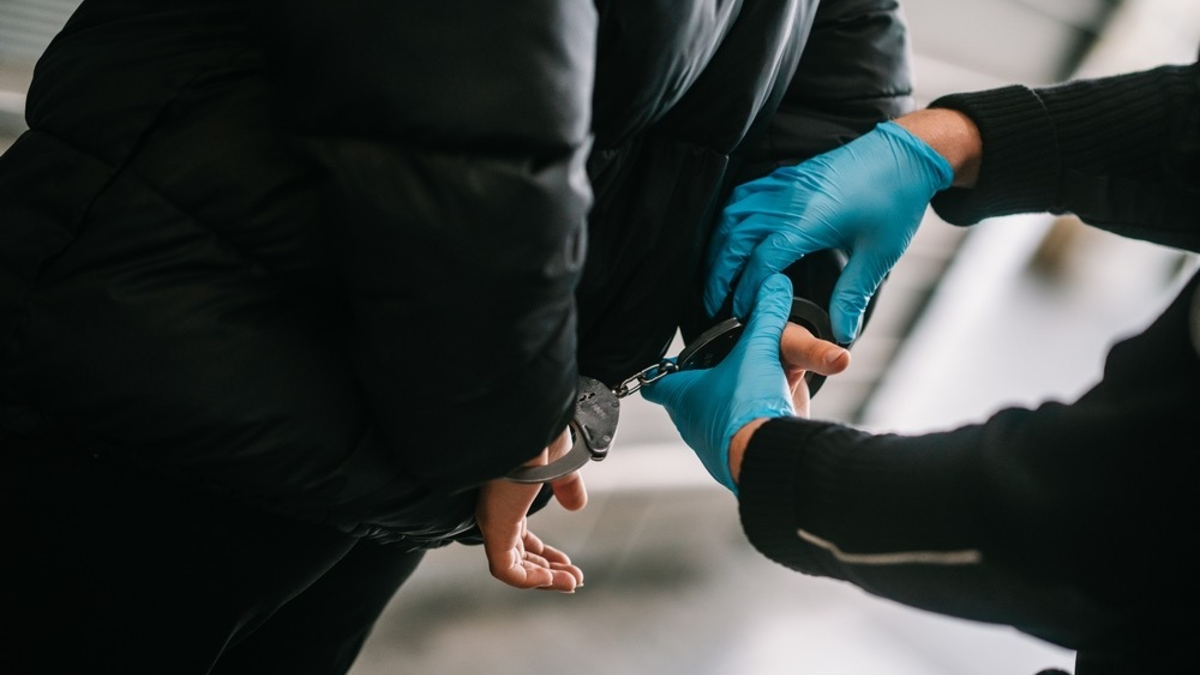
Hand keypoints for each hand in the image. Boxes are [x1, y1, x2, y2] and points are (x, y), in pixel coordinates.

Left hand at [476, 428, 585, 591]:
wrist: (529, 422)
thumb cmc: (540, 434)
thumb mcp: (561, 465)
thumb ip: (567, 487)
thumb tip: (577, 506)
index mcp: (508, 499)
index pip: (522, 538)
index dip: (546, 555)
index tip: (570, 564)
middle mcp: (497, 511)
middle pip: (519, 556)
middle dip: (549, 571)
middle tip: (575, 580)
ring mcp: (493, 520)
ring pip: (513, 567)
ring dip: (544, 579)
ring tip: (572, 583)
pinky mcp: (494, 527)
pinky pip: (506, 569)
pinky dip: (530, 579)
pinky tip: (553, 579)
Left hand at [643, 274, 845, 491]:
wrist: (772, 456)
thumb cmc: (747, 408)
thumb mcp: (758, 349)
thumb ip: (766, 316)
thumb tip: (773, 284)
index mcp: (684, 397)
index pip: (657, 384)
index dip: (660, 373)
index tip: (661, 370)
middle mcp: (694, 424)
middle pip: (690, 399)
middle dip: (703, 384)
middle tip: (717, 368)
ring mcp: (716, 445)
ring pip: (717, 418)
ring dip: (731, 404)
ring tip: (748, 388)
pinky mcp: (740, 457)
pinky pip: (742, 435)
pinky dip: (752, 424)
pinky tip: (769, 414)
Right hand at [704, 121, 952, 342]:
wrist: (905, 154)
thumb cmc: (895, 200)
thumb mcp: (879, 254)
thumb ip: (853, 295)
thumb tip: (841, 333)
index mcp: (808, 221)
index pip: (762, 260)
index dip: (746, 289)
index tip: (741, 311)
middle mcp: (788, 200)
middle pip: (735, 238)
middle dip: (720, 273)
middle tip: (714, 301)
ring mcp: (784, 185)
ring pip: (733, 215)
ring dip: (720, 245)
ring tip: (716, 272)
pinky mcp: (787, 176)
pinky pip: (744, 196)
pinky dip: (730, 219)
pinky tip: (730, 235)